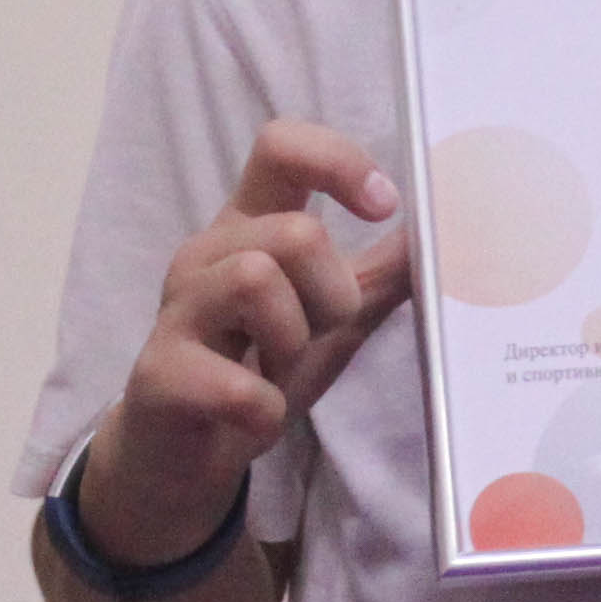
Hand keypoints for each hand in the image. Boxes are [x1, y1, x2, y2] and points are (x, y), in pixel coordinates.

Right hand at [81, 121, 409, 566]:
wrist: (182, 455)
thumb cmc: (256, 369)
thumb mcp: (330, 317)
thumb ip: (378, 274)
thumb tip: (441, 231)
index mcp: (247, 227)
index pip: (280, 147)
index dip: (337, 161)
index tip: (383, 205)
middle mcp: (205, 255)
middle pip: (292, 231)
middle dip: (332, 292)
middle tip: (319, 333)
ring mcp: (176, 313)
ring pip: (254, 281)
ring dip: (293, 341)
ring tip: (280, 371)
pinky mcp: (159, 374)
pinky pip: (233, 382)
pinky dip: (265, 407)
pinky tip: (259, 416)